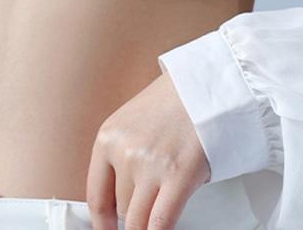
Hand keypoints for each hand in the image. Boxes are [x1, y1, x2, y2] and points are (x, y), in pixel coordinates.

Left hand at [86, 70, 210, 229]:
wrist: (205, 87)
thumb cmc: (172, 102)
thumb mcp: (130, 123)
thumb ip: (119, 157)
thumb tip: (117, 199)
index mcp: (107, 138)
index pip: (97, 197)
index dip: (101, 224)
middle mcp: (125, 152)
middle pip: (122, 210)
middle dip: (134, 215)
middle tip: (145, 212)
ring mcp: (150, 165)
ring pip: (140, 220)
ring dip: (148, 224)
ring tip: (157, 212)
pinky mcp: (178, 175)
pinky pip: (161, 222)